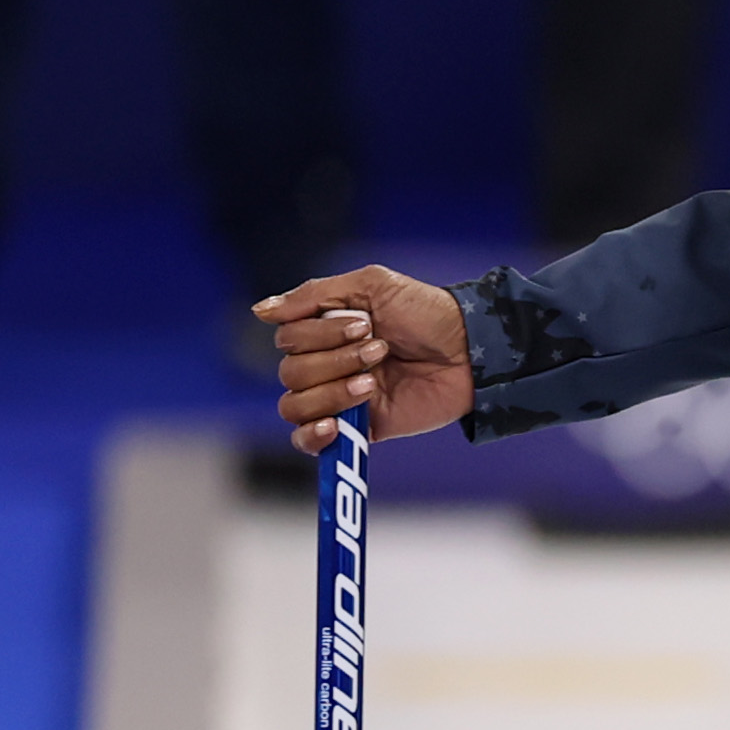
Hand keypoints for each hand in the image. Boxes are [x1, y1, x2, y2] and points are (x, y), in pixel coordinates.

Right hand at [255, 267, 474, 451]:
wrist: (470, 350)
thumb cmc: (425, 312)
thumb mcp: (371, 286)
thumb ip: (313, 296)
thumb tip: (259, 311)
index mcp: (324, 331)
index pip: (288, 340)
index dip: (319, 335)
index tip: (365, 325)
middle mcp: (326, 365)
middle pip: (290, 373)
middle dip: (334, 360)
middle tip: (379, 350)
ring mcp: (341, 399)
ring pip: (296, 405)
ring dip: (333, 391)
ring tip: (374, 380)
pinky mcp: (360, 429)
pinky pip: (309, 442)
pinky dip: (311, 436)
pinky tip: (333, 426)